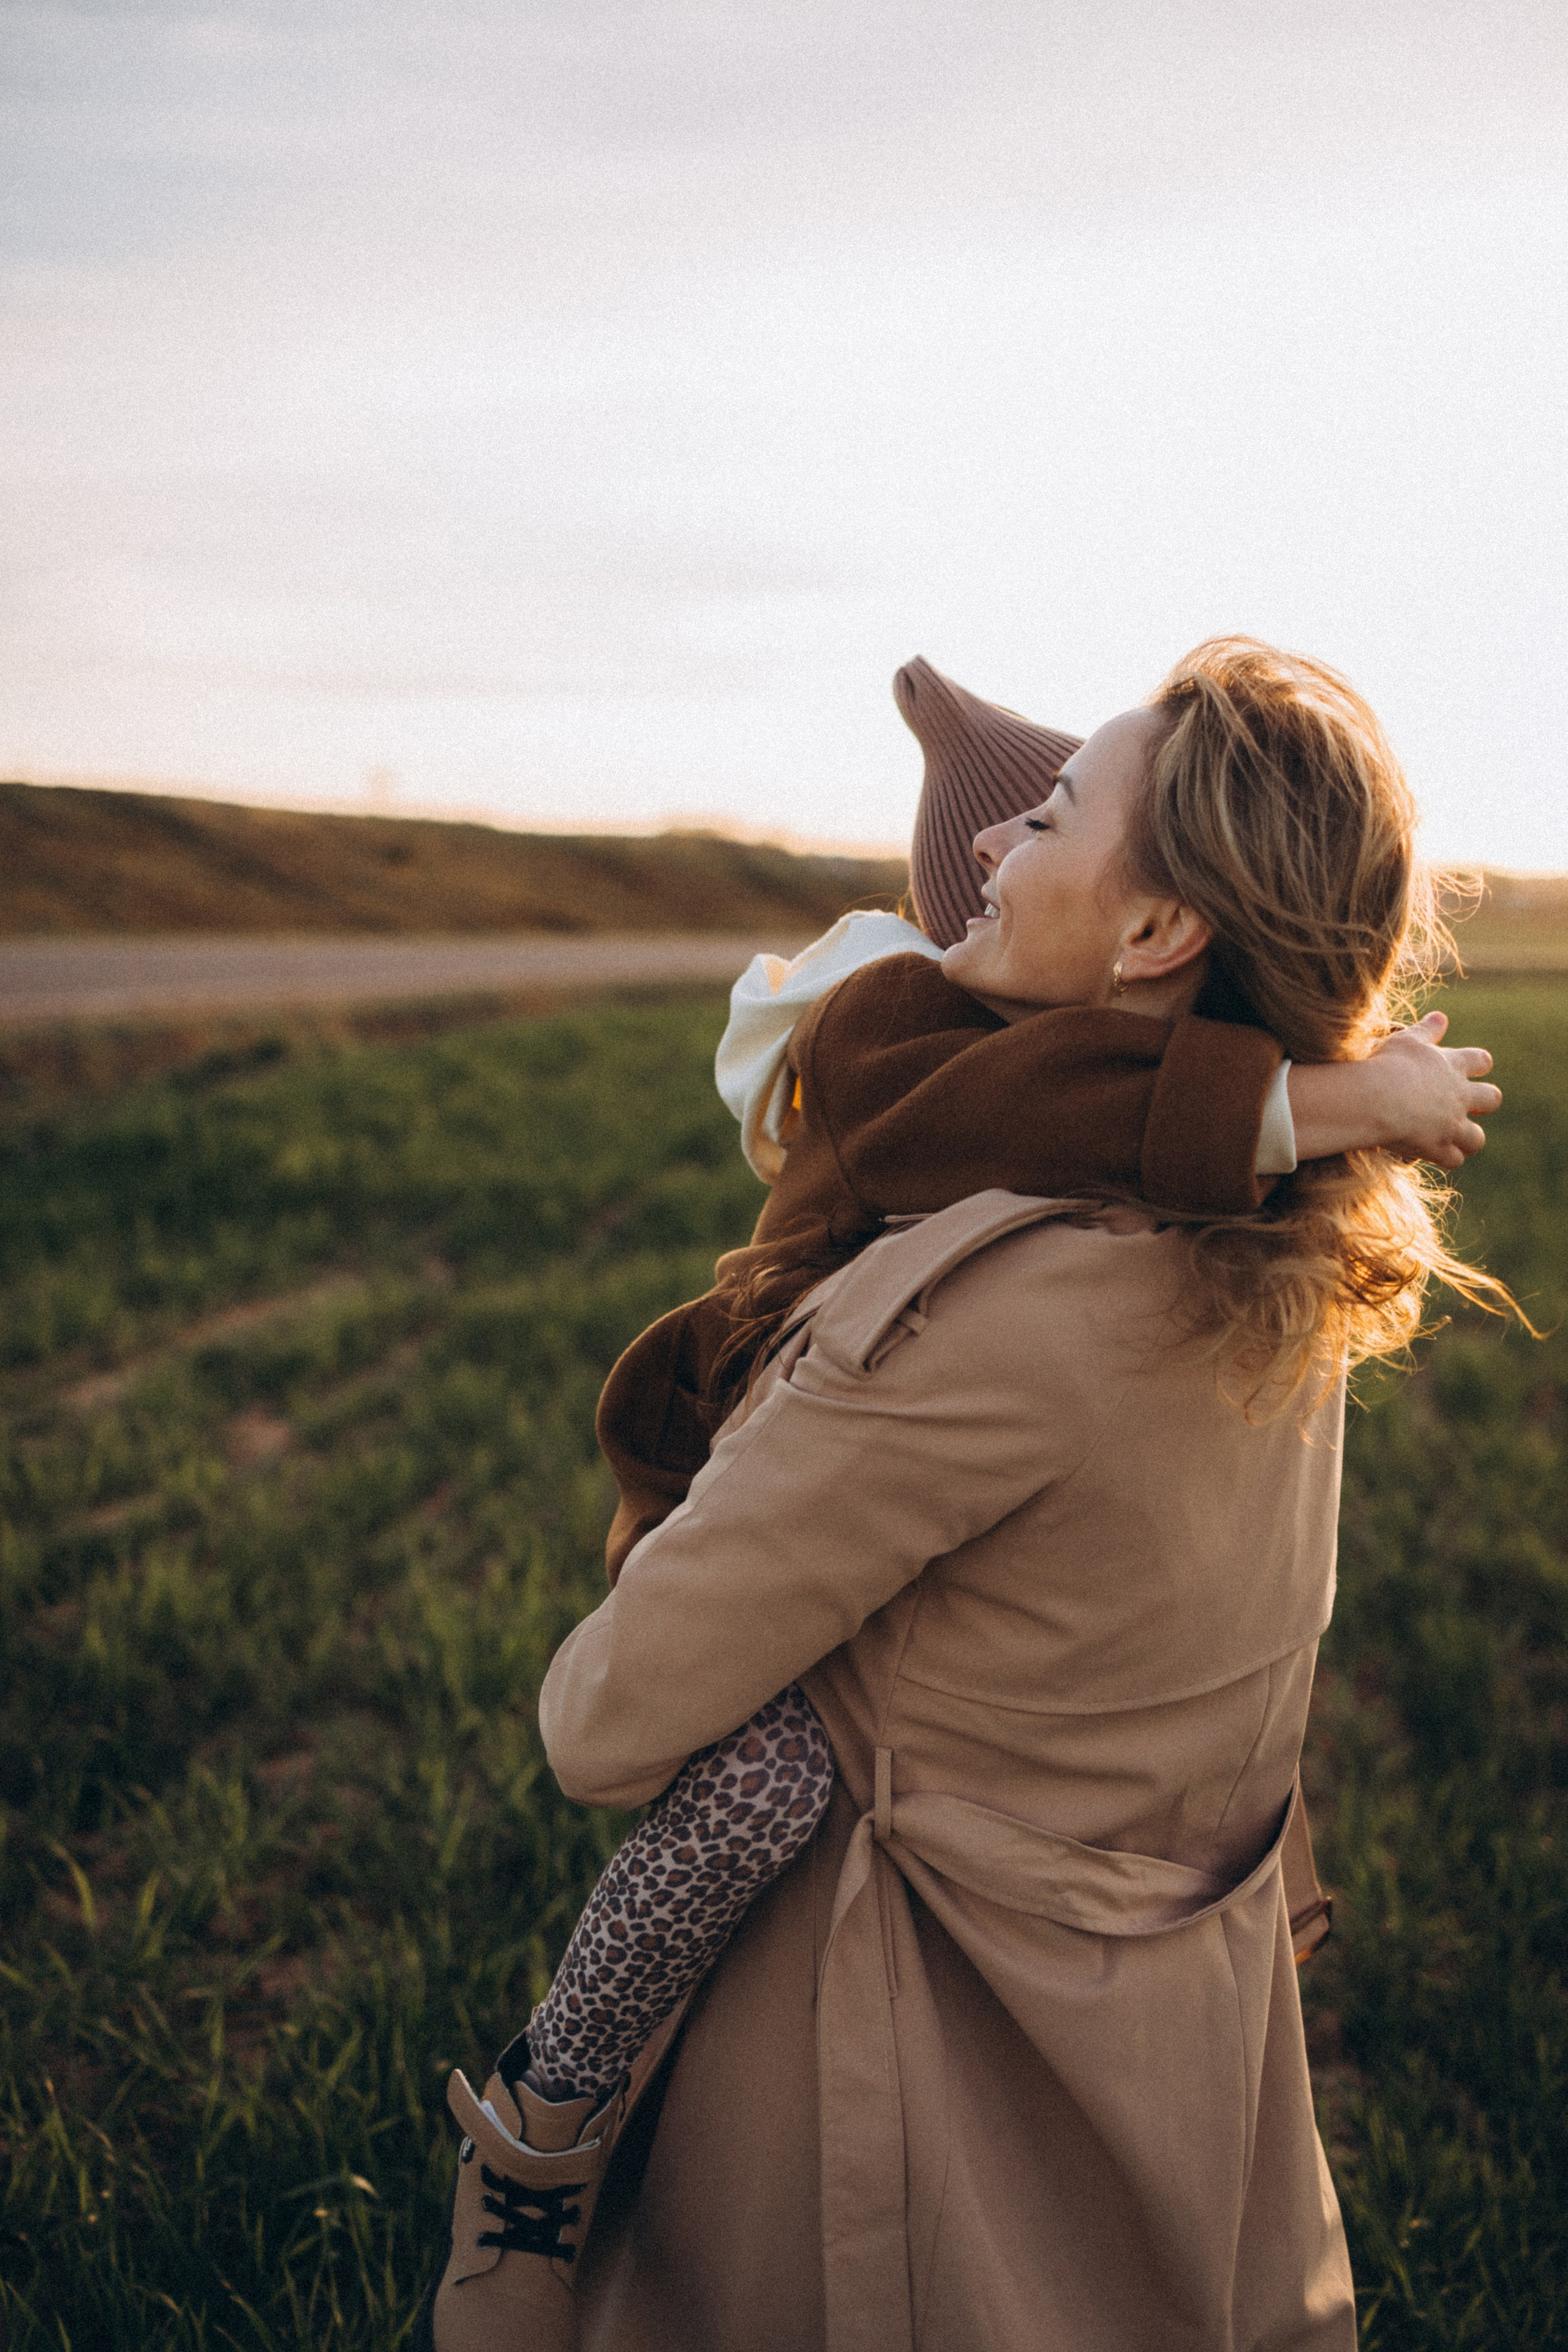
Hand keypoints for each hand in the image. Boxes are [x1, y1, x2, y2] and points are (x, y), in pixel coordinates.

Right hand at [1287, 1011, 1500, 1169]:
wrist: (1377, 1098)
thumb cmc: (1388, 1064)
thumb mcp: (1406, 1039)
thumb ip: (1427, 1030)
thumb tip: (1442, 1017)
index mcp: (1453, 1066)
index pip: (1482, 1060)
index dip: (1478, 1064)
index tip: (1468, 1067)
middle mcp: (1459, 1096)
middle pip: (1492, 1098)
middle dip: (1484, 1102)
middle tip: (1466, 1104)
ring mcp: (1451, 1124)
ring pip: (1477, 1138)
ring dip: (1468, 1138)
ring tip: (1452, 1136)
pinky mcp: (1438, 1147)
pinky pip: (1454, 1159)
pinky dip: (1446, 1157)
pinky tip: (1434, 1153)